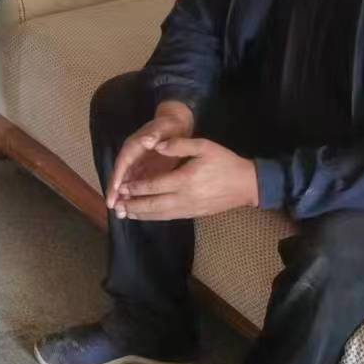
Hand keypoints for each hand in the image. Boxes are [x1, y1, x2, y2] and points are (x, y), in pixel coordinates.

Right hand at [105, 100, 195, 206]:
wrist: (175, 125)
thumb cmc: (169, 125)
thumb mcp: (163, 127)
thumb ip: (154, 134)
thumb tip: (146, 140)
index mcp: (134, 146)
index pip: (123, 162)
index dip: (118, 176)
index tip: (115, 190)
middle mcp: (131, 157)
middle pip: (121, 175)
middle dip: (116, 192)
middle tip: (113, 208)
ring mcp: (137, 165)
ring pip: (127, 183)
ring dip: (123, 197)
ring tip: (121, 214)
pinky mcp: (144, 171)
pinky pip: (136, 186)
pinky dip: (134, 197)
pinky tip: (134, 210)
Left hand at [115, 137, 259, 220]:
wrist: (247, 184)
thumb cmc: (225, 162)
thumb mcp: (204, 146)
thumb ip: (178, 145)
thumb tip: (156, 145)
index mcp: (185, 179)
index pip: (154, 186)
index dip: (136, 187)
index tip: (121, 186)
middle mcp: (185, 197)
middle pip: (153, 205)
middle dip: (133, 204)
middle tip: (116, 204)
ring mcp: (189, 208)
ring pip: (160, 215)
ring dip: (141, 214)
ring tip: (124, 213)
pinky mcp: (194, 214)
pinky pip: (169, 218)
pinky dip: (154, 218)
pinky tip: (145, 216)